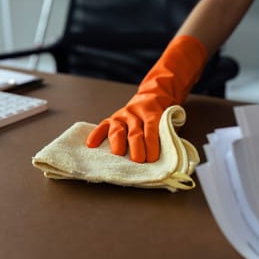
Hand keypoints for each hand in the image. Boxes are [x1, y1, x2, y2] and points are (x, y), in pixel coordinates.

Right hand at [86, 35, 207, 162]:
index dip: (152, 144)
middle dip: (136, 148)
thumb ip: (165, 136)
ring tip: (118, 155)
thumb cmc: (160, 116)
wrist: (151, 97)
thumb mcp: (167, 121)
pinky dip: (96, 135)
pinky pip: (102, 127)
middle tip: (138, 161)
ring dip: (117, 144)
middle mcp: (135, 114)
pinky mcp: (111, 119)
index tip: (152, 158)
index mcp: (152, 113)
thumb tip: (165, 158)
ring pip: (117, 130)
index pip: (151, 129)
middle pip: (134, 132)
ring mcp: (121, 116)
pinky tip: (91, 144)